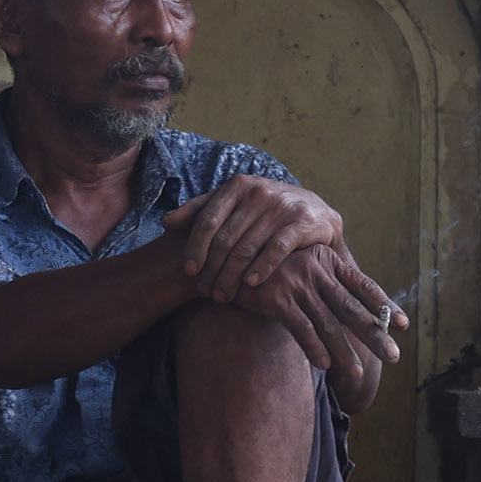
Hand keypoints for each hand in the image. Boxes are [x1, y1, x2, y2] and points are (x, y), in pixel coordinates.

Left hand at [160, 176, 342, 303]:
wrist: (315, 211)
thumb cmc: (264, 211)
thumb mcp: (233, 204)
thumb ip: (200, 210)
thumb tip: (165, 222)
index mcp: (237, 186)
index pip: (207, 220)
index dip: (195, 247)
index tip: (188, 270)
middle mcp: (259, 192)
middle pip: (225, 239)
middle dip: (212, 269)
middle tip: (206, 291)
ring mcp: (282, 206)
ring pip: (247, 248)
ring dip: (232, 277)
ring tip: (223, 295)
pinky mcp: (302, 222)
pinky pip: (276, 249)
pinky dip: (261, 268)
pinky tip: (250, 284)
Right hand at [236, 241, 404, 375]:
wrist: (223, 260)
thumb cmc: (263, 269)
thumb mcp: (297, 268)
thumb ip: (322, 282)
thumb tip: (347, 308)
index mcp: (327, 261)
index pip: (363, 285)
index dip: (384, 305)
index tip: (404, 324)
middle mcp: (316, 270)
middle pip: (352, 309)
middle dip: (374, 335)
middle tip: (394, 356)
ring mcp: (297, 283)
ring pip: (329, 323)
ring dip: (345, 352)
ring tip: (357, 373)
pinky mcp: (276, 297)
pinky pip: (301, 327)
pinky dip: (314, 347)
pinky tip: (325, 365)